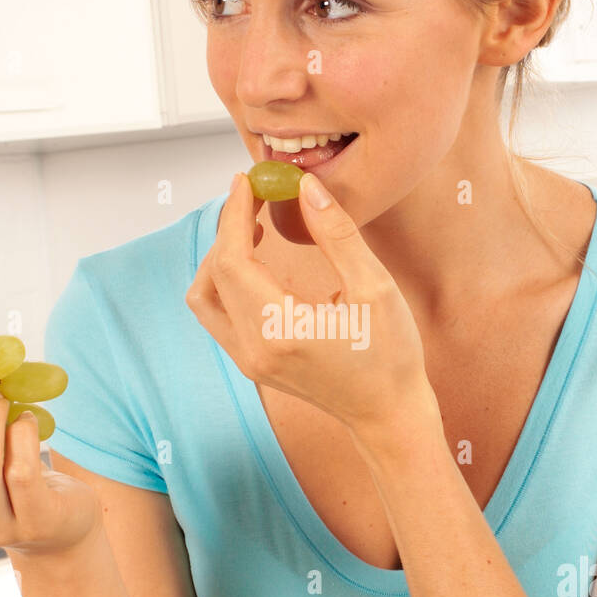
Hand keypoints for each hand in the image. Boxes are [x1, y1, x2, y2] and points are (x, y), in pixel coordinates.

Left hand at [185, 171, 434, 435]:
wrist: (388, 416)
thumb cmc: (390, 356)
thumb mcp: (374, 288)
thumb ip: (337, 234)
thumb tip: (306, 188)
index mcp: (280, 331)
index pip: (232, 260)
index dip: (235, 214)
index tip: (248, 180)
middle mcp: (253, 349)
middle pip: (214, 274)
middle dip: (230, 227)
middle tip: (257, 195)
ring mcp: (247, 360)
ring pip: (206, 296)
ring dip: (222, 255)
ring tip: (254, 226)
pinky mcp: (251, 363)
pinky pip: (220, 313)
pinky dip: (228, 280)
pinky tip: (259, 259)